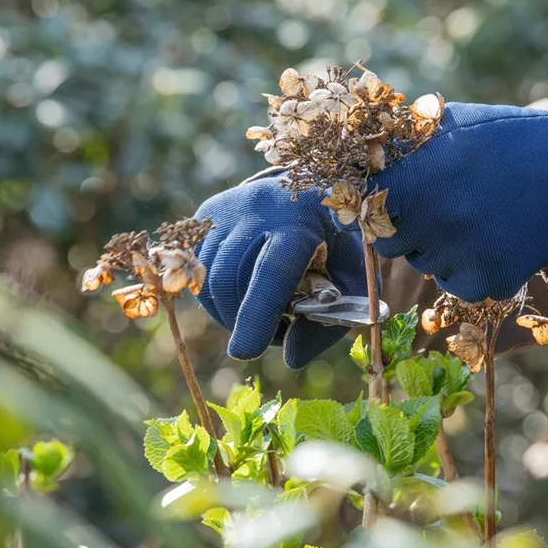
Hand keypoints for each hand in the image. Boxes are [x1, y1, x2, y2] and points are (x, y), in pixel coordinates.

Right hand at [194, 175, 365, 368]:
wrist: (313, 190)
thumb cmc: (337, 244)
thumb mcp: (351, 282)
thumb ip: (326, 324)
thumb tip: (290, 357)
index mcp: (302, 222)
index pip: (272, 270)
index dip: (257, 313)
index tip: (245, 352)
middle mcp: (257, 208)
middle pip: (231, 280)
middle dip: (245, 321)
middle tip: (275, 331)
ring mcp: (225, 209)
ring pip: (208, 280)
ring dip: (230, 312)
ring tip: (262, 311)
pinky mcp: (206, 217)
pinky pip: (196, 272)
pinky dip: (216, 296)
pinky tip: (243, 292)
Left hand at [368, 102, 547, 301]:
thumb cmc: (510, 142)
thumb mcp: (455, 123)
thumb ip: (404, 142)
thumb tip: (362, 155)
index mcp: (415, 177)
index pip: (364, 207)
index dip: (377, 201)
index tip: (396, 195)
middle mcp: (431, 219)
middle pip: (390, 241)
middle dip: (407, 227)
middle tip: (443, 206)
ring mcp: (459, 255)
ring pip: (424, 264)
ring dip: (439, 248)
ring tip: (476, 217)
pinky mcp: (487, 282)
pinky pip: (457, 284)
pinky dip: (469, 269)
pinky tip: (493, 240)